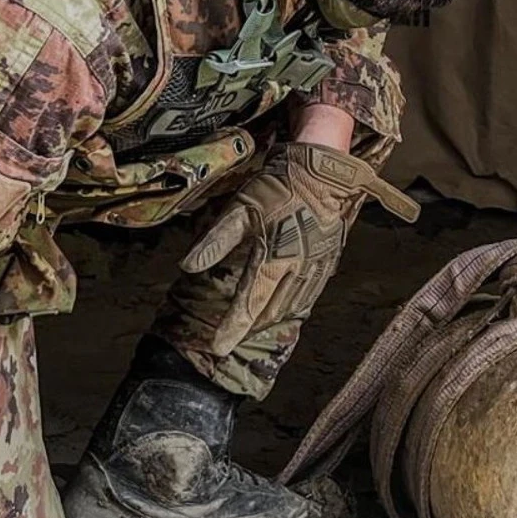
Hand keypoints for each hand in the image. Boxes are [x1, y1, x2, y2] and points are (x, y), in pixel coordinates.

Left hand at [182, 142, 418, 356]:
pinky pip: (310, 292)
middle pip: (272, 310)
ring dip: (272, 318)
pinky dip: (294, 305)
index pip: (249, 303)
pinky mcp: (329, 259)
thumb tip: (187, 266)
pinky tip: (286, 307)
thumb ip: (217, 240)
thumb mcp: (241, 207)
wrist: (324, 169)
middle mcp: (297, 268)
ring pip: (293, 305)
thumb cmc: (279, 185)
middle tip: (233, 336)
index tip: (218, 348)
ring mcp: (316, 266)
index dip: (233, 327)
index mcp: (274, 257)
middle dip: (251, 327)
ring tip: (255, 326)